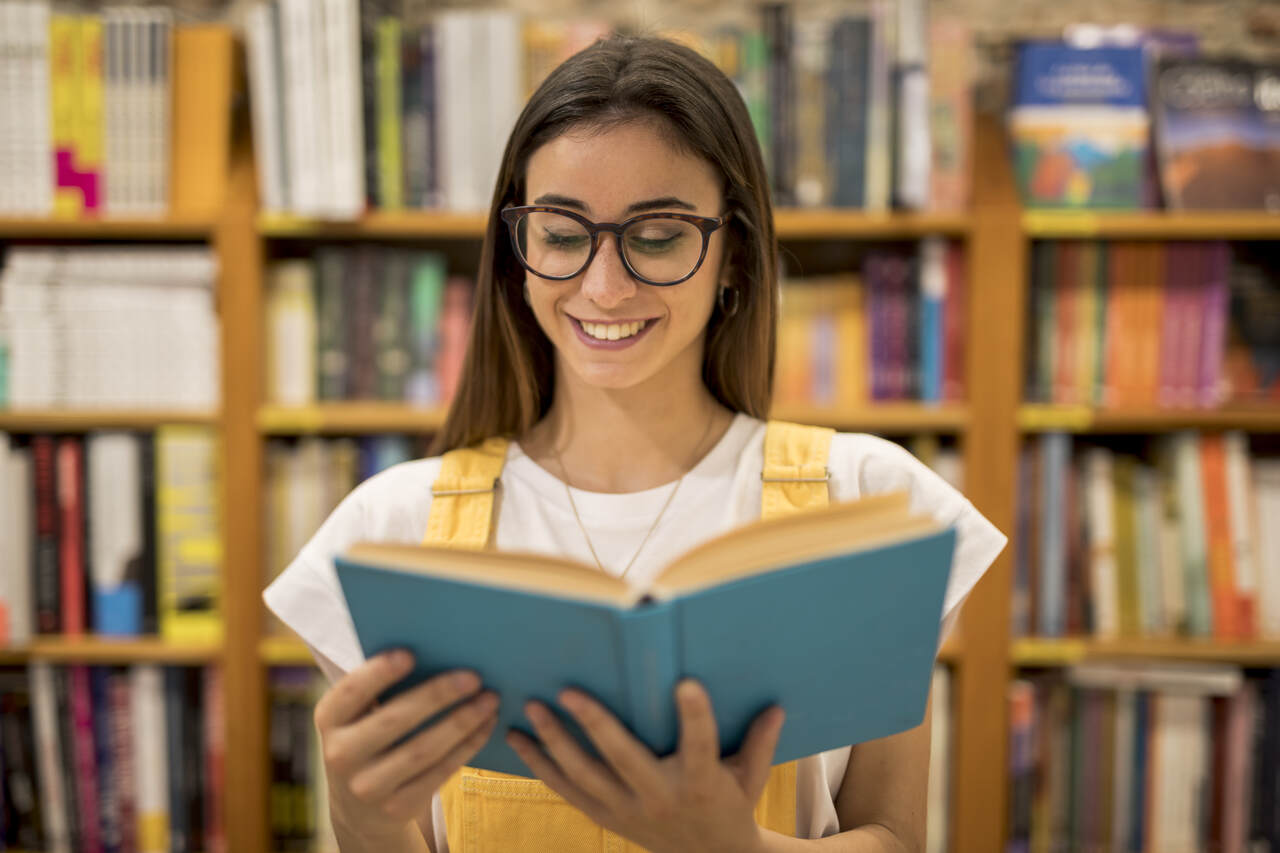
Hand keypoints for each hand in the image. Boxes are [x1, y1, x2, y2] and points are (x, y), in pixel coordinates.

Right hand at [313, 650, 498, 834]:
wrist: (360, 808)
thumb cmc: (370, 738)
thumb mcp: (359, 716)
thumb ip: (382, 688)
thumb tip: (438, 652)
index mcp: (329, 719)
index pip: (351, 692)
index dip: (378, 673)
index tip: (410, 653)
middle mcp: (340, 755)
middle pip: (394, 720)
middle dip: (437, 695)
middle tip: (473, 676)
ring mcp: (367, 787)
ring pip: (422, 750)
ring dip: (462, 722)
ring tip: (489, 699)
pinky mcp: (396, 808)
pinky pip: (439, 773)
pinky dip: (467, 746)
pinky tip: (486, 725)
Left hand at [506, 679, 783, 852]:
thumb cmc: (732, 807)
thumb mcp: (753, 778)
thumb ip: (761, 742)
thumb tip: (776, 706)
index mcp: (702, 785)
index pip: (701, 747)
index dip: (695, 717)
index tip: (686, 684)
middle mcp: (661, 798)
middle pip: (624, 759)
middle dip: (594, 724)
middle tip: (568, 691)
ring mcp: (628, 811)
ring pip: (585, 776)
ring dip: (554, 742)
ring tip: (532, 709)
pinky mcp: (607, 818)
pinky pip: (567, 792)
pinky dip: (541, 766)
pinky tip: (519, 740)